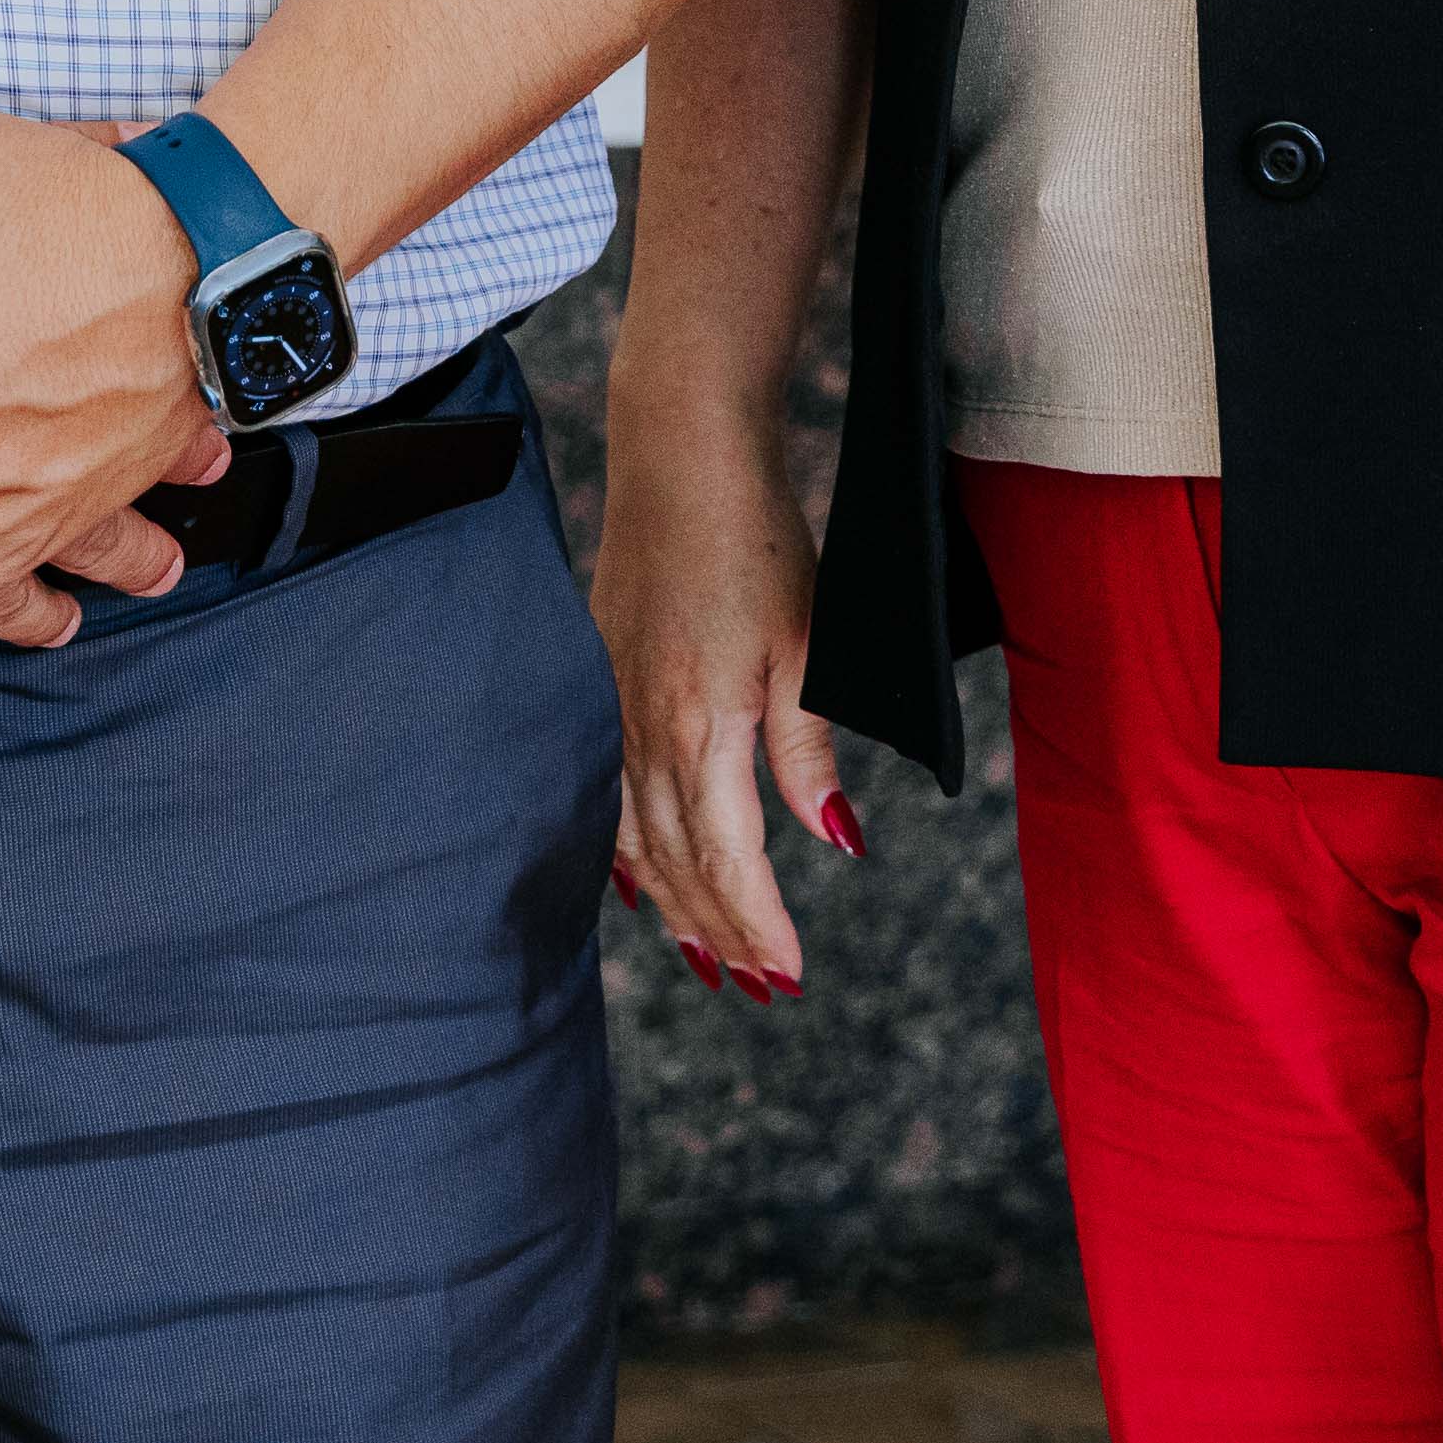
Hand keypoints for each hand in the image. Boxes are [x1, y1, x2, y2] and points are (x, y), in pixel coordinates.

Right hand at [589, 409, 853, 1001]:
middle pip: (678, 861)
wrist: (679, 454)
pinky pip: (608, 790)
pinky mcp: (606, 677)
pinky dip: (626, 848)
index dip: (757, 923)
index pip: (727, 857)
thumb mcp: (808, 645)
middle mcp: (645, 725)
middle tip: (756, 988)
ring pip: (637, 834)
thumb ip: (807, 748)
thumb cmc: (754, 538)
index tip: (788, 974)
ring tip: (704, 956)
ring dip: (673, 903)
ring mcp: (616, 701)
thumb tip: (836, 837)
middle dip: (718, 931)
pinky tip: (636, 874)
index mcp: (700, 724)